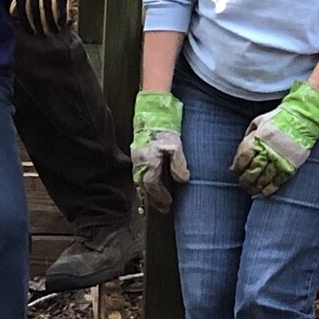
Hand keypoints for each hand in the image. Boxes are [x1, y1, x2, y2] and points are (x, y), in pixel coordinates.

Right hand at [130, 90, 188, 212]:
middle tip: (162, 207)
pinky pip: (140, 171)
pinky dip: (146, 181)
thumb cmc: (163, 127)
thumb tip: (182, 180)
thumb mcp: (175, 146)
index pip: (153, 186)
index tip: (168, 205)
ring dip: (149, 191)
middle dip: (154, 198)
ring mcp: (137, 157)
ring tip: (157, 198)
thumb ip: (178, 165)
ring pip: (141, 179)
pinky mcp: (137, 151)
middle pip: (145, 186)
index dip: (161, 197)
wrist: (152, 110)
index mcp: (148, 163)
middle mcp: (139, 162)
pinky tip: (152, 181)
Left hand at [233, 82, 318, 196]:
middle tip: (242, 184)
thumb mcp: (259, 121)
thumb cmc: (279, 118)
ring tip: (252, 189)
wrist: (303, 118)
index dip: (238, 167)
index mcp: (258, 138)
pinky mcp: (291, 164)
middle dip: (245, 180)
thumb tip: (239, 154)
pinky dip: (271, 188)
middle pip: (252, 171)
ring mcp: (280, 158)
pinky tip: (265, 192)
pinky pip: (279, 180)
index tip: (235, 171)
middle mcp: (268, 150)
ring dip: (256, 186)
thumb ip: (248, 136)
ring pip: (264, 178)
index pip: (243, 157)